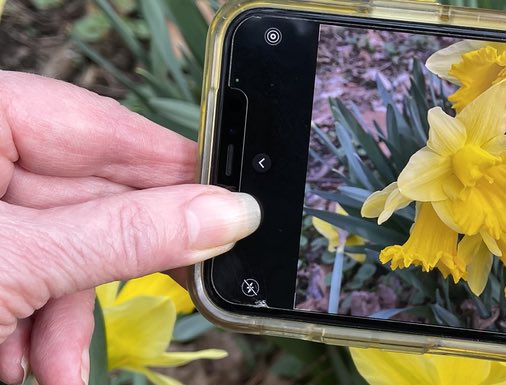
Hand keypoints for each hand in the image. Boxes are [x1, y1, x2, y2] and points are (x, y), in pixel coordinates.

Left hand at [0, 72, 259, 384]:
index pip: (101, 124)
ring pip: (57, 245)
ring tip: (61, 367)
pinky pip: (24, 270)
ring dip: (67, 317)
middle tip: (186, 288)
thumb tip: (229, 213)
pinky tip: (27, 363)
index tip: (231, 203)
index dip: (173, 168)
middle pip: (86, 195)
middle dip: (110, 270)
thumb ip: (127, 235)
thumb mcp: (19, 262)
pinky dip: (30, 323)